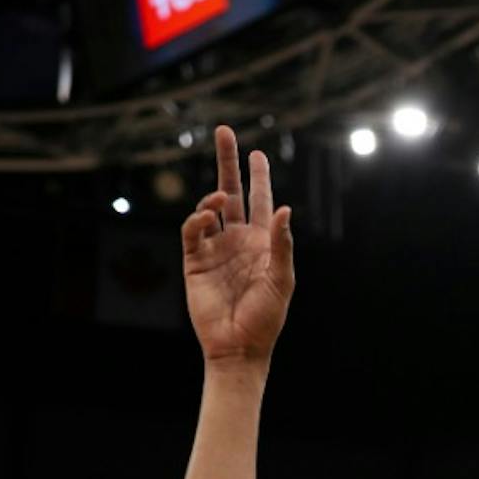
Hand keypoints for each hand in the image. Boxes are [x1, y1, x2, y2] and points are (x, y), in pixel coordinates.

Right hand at [180, 125, 294, 364]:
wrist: (239, 347)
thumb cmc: (266, 319)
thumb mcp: (282, 281)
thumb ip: (282, 245)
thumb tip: (285, 209)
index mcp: (263, 244)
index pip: (260, 201)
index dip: (258, 177)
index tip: (256, 152)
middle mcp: (238, 241)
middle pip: (230, 192)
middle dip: (228, 162)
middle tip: (223, 132)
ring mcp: (215, 249)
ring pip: (209, 207)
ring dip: (212, 195)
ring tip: (219, 197)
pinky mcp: (195, 260)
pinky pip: (192, 231)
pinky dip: (197, 219)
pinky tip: (206, 217)